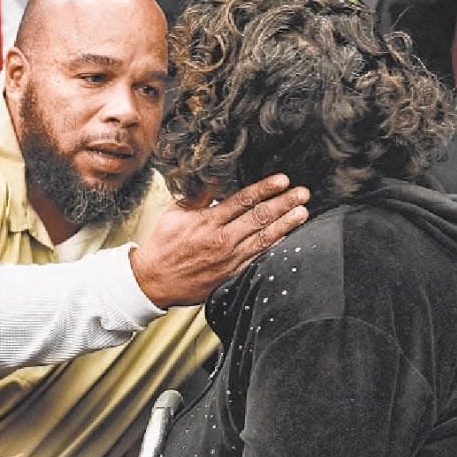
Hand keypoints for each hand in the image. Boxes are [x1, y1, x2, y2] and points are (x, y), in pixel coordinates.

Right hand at [130, 174, 309, 308]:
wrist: (154, 280)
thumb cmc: (164, 244)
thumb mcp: (176, 212)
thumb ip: (200, 195)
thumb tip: (217, 175)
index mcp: (207, 221)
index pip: (243, 200)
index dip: (265, 188)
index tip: (282, 179)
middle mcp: (221, 239)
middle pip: (259, 218)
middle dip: (283, 203)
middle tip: (302, 193)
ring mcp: (229, 259)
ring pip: (264, 238)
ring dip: (286, 225)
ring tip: (303, 213)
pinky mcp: (232, 274)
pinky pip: (258, 258)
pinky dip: (274, 247)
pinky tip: (288, 238)